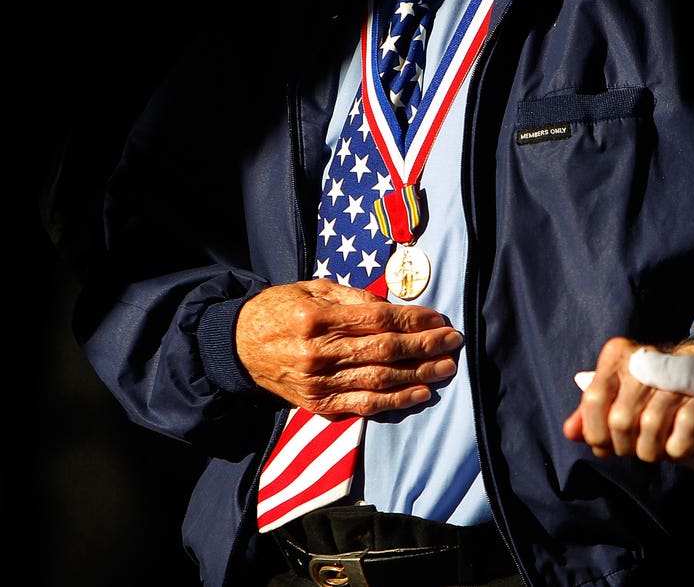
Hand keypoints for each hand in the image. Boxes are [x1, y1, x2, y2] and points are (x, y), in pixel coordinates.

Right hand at [236, 279, 461, 416]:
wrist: (238, 346)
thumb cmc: (280, 310)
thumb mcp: (312, 289)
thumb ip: (353, 298)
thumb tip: (394, 308)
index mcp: (316, 318)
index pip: (378, 319)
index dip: (414, 320)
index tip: (439, 319)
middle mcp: (317, 352)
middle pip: (384, 350)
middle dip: (425, 346)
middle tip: (453, 341)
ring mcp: (317, 382)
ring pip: (379, 380)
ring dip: (418, 374)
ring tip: (446, 367)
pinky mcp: (317, 403)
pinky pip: (363, 405)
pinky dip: (394, 401)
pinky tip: (420, 393)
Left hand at [562, 337, 693, 463]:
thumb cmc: (648, 393)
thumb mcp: (615, 399)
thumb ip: (590, 414)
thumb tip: (569, 431)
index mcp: (617, 354)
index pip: (593, 400)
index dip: (596, 432)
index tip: (605, 444)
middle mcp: (644, 356)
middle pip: (620, 419)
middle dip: (625, 446)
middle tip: (633, 447)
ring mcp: (678, 370)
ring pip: (651, 426)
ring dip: (652, 450)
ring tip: (655, 448)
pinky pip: (683, 430)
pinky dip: (678, 448)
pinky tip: (676, 445)